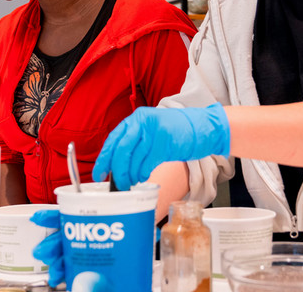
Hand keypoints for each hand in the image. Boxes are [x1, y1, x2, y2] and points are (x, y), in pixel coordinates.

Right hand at [30, 208, 156, 290]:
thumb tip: (151, 233)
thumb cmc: (135, 219)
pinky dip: (66, 273)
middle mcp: (85, 229)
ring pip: (65, 252)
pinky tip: (61, 278)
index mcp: (91, 213)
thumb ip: (140, 222)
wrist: (142, 229)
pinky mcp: (88, 261)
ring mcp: (85, 245)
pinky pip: (73, 266)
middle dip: (51, 245)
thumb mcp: (137, 215)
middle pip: (63, 236)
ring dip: (56, 261)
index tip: (38, 219)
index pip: (66, 212)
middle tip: (43, 252)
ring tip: (54, 271)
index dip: (51, 216)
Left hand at [93, 104, 229, 190]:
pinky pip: (148, 163)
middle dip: (116, 170)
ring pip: (134, 159)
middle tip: (116, 184)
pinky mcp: (165, 142)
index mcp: (136, 118)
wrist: (203, 126)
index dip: (104, 159)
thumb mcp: (151, 130)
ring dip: (130, 175)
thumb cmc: (177, 131)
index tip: (99, 174)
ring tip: (131, 182)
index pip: (113, 140)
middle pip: (121, 150)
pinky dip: (143, 173)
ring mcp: (154, 131)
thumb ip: (135, 141)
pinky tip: (143, 176)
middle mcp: (143, 122)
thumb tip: (116, 165)